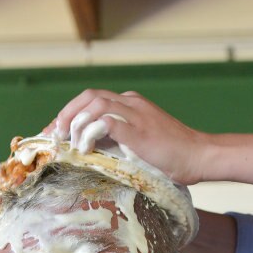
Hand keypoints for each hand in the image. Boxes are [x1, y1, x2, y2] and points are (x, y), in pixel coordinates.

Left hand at [44, 89, 207, 185]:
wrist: (199, 156)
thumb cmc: (171, 156)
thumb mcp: (137, 144)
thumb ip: (115, 140)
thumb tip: (87, 150)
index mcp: (130, 104)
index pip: (91, 99)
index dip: (68, 113)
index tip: (53, 132)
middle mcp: (131, 103)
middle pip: (88, 96)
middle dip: (66, 114)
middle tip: (55, 136)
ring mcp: (135, 114)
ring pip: (94, 104)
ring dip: (77, 124)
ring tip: (72, 145)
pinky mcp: (138, 130)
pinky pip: (105, 122)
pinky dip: (90, 133)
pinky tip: (86, 149)